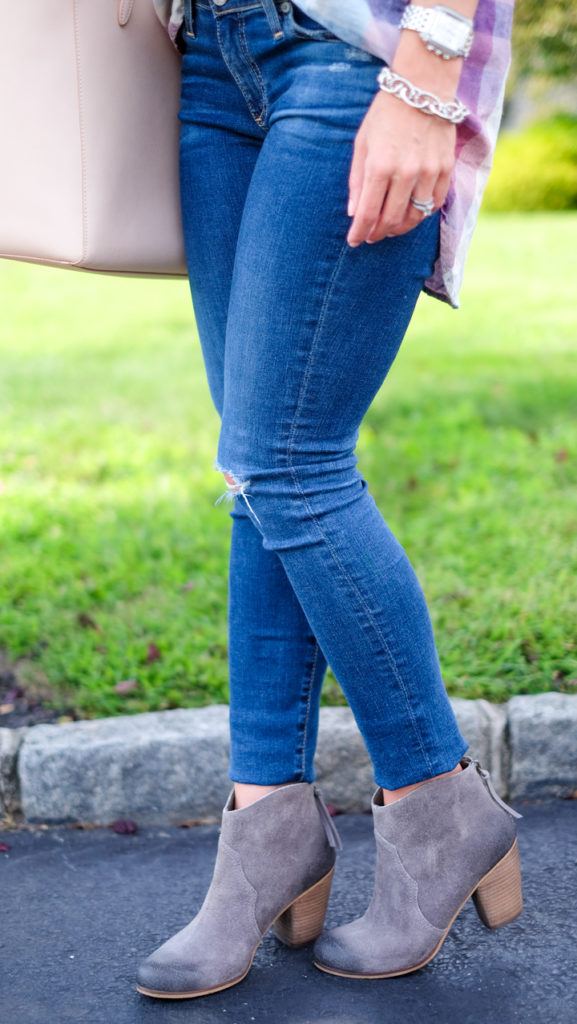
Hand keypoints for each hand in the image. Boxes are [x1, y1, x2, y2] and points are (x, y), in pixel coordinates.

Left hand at [347, 88, 455, 245]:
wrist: (423, 86)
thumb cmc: (386, 114)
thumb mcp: (362, 143)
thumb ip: (357, 180)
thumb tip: (354, 213)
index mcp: (380, 166)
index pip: (368, 213)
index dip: (359, 232)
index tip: (354, 241)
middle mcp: (406, 172)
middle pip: (391, 220)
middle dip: (378, 233)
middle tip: (371, 236)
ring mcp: (429, 172)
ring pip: (415, 216)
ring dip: (400, 227)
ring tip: (390, 227)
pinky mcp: (446, 168)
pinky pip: (435, 203)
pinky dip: (422, 213)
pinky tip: (412, 212)